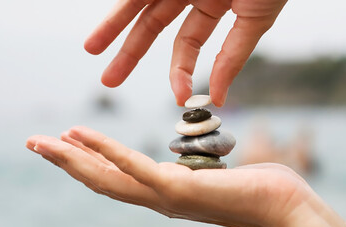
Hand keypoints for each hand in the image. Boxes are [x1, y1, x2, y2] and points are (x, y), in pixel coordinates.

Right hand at [26, 126, 345, 226]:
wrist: (286, 208)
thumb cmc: (257, 189)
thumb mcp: (212, 175)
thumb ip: (192, 170)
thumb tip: (186, 161)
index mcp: (165, 193)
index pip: (117, 178)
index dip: (88, 161)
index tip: (68, 142)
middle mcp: (158, 199)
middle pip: (100, 181)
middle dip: (65, 163)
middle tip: (35, 143)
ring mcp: (165, 197)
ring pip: (106, 178)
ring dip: (70, 159)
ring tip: (42, 142)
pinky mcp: (176, 189)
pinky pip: (132, 167)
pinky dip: (103, 150)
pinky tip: (79, 135)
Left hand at [84, 0, 287, 106]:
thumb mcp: (255, 19)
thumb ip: (234, 57)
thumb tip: (218, 99)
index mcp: (214, 6)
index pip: (187, 44)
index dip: (181, 72)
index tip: (180, 97)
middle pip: (153, 25)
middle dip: (130, 53)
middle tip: (109, 80)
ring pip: (137, 3)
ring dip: (112, 26)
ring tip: (91, 48)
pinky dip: (123, 5)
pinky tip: (107, 24)